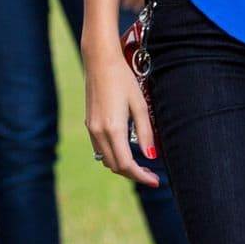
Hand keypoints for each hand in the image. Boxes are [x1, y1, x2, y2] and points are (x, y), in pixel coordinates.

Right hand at [83, 42, 158, 186]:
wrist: (99, 62)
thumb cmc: (123, 80)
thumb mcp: (140, 105)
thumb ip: (145, 133)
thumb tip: (151, 156)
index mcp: (113, 128)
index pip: (126, 164)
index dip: (141, 176)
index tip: (155, 181)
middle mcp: (99, 132)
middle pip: (115, 166)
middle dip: (133, 174)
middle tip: (151, 174)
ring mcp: (91, 129)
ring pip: (106, 160)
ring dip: (122, 166)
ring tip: (140, 164)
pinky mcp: (89, 124)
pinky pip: (100, 149)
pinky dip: (113, 155)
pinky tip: (125, 150)